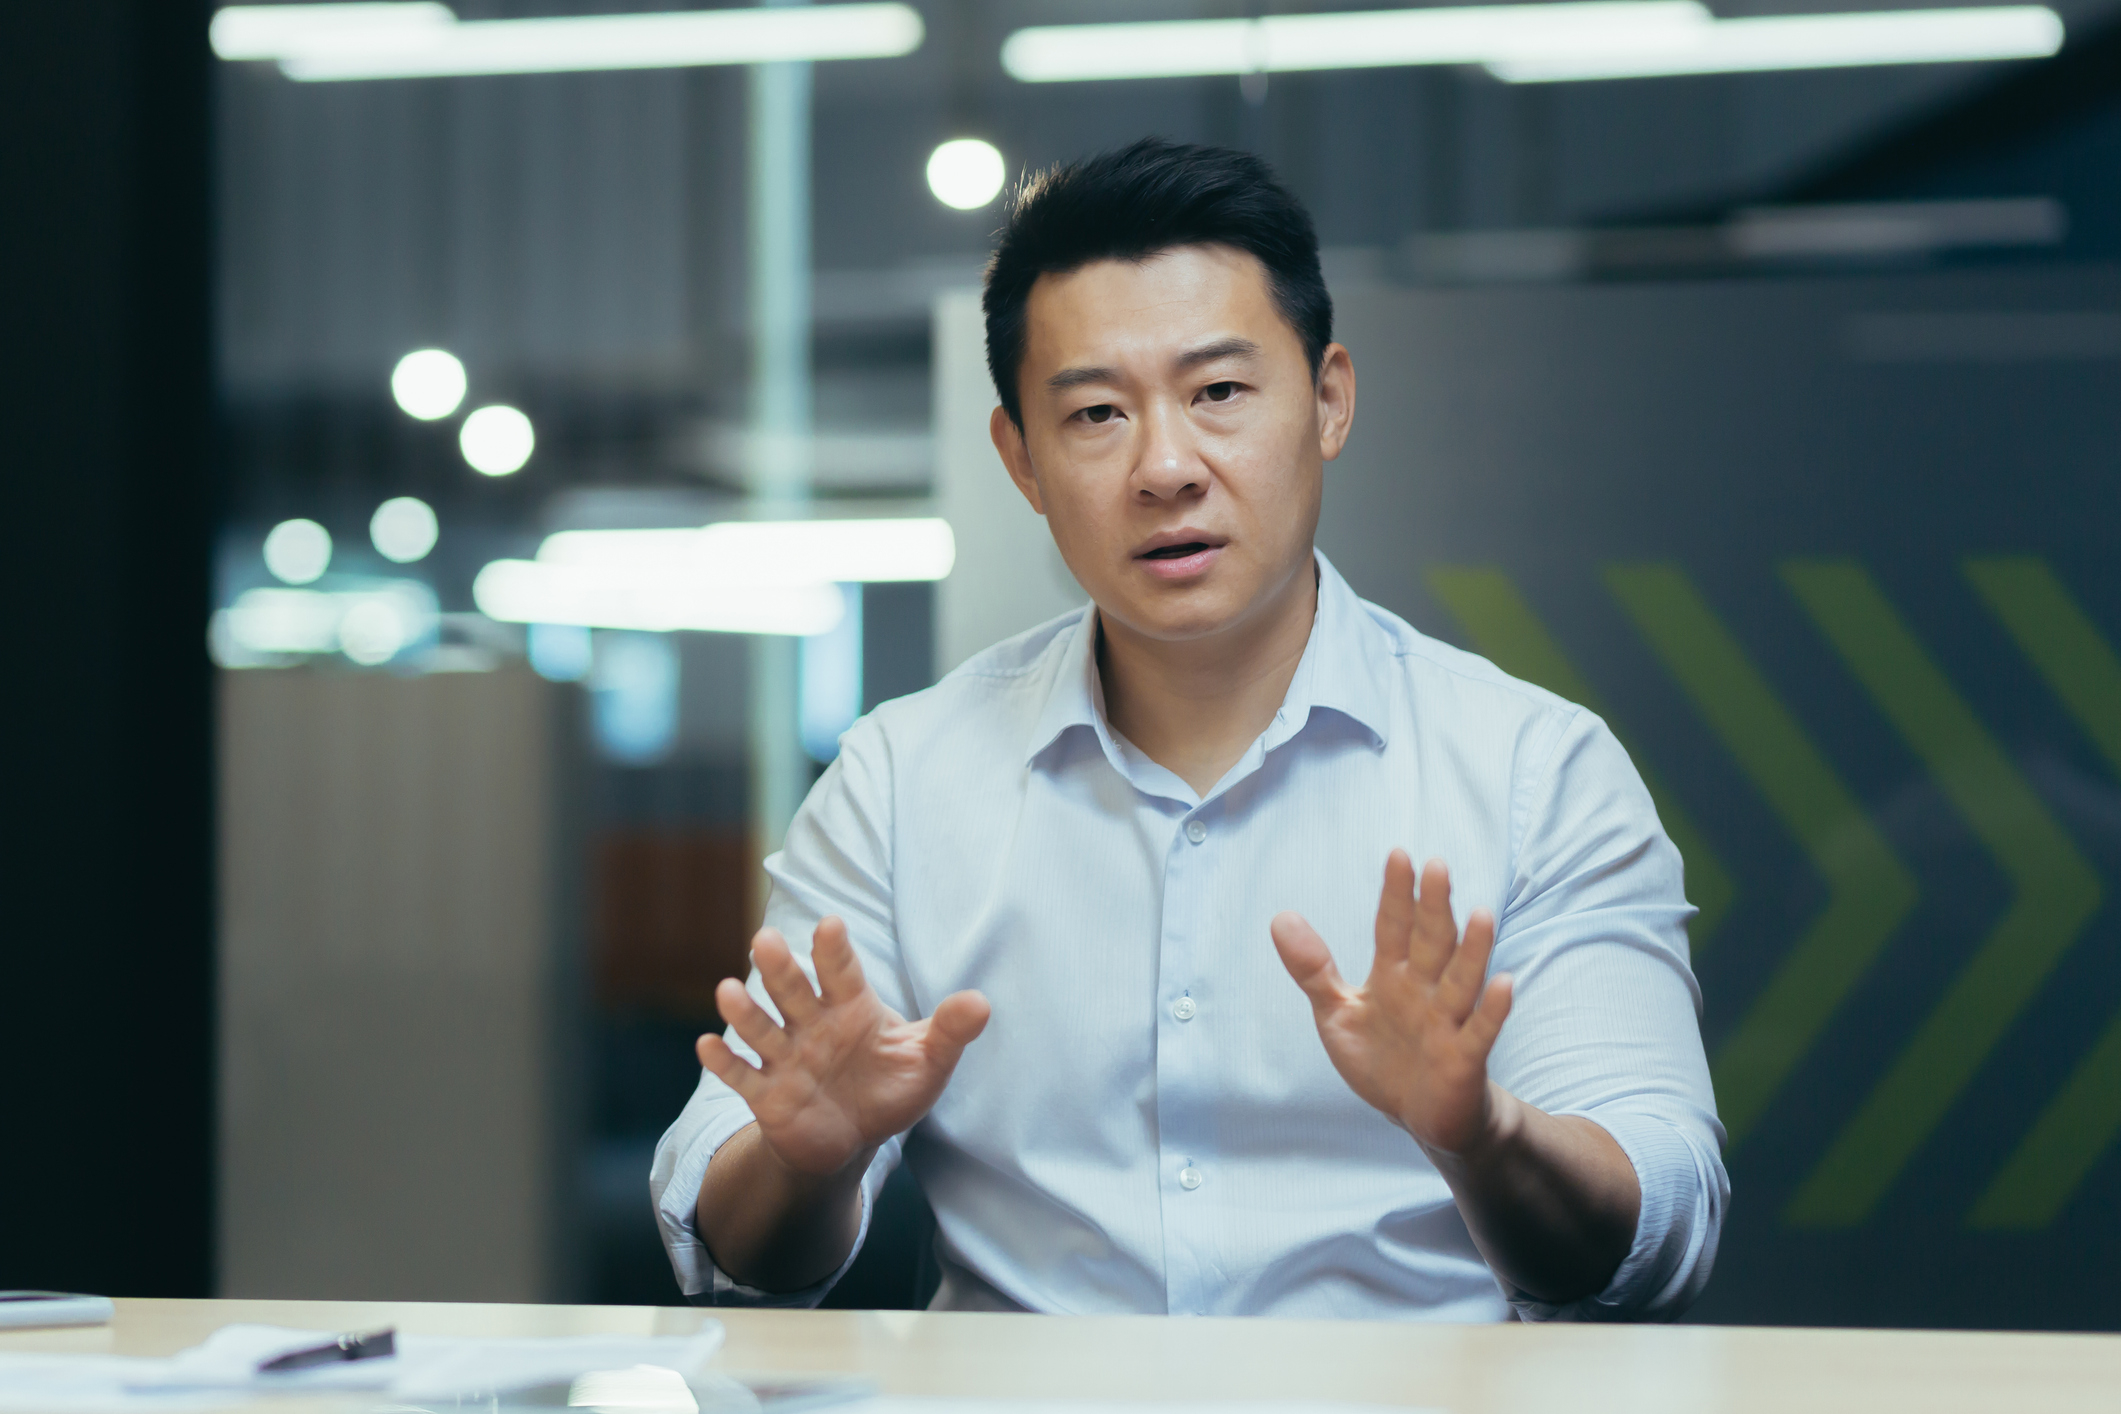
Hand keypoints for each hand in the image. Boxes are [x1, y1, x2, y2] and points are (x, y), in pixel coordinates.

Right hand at [697, 916, 990, 1177]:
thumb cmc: (888, 1086)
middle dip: (780, 969)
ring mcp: (786, 1058)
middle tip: (766, 940)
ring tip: (727, 990)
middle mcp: (813, 1025)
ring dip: (745, 1012)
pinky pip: (742, 1077)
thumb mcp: (927, 1061)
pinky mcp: (767, 1095)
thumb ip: (950, 1031)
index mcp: (852, 1008)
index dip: (835, 951)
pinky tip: (706, 1045)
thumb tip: (982, 1003)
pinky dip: (724, 1063)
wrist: (851, 1136)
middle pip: (794, 992)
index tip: (830, 924)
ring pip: (761, 1029)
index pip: (842, 973)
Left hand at [1271, 850, 1512, 1155]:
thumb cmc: (1383, 1058)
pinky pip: (1480, 1032)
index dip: (1396, 894)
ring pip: (1462, 980)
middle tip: (1437, 867)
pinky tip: (1504, 983)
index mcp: (1393, 976)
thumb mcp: (1337, 1013)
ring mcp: (1447, 1023)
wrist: (1420, 1116)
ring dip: (1472, 951)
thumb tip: (1280, 917)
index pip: (1394, 928)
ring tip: (1480, 914)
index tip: (1399, 855)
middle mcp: (1425, 991)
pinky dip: (1492, 1010)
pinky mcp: (1464, 1058)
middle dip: (1433, 908)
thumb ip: (1313, 968)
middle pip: (1432, 944)